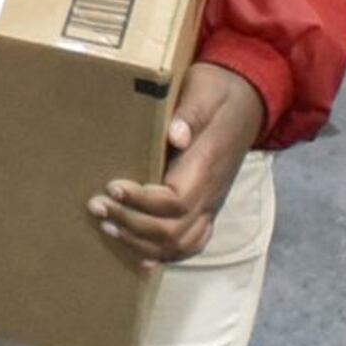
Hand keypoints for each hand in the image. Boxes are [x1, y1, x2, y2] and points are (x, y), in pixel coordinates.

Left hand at [91, 63, 262, 264]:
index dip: (141, 201)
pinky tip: (141, 256)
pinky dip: (166, 254)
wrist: (249, 98)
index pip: (175, 201)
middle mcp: (212, 192)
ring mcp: (213, 203)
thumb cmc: (219, 90)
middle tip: (96, 207)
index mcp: (208, 165)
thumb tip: (175, 135)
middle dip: (130, 224)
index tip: (111, 187)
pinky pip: (193, 242)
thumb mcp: (205, 90)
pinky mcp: (209, 207)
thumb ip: (191, 113)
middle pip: (172, 230)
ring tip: (108, 227)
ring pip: (181, 244)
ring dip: (141, 242)